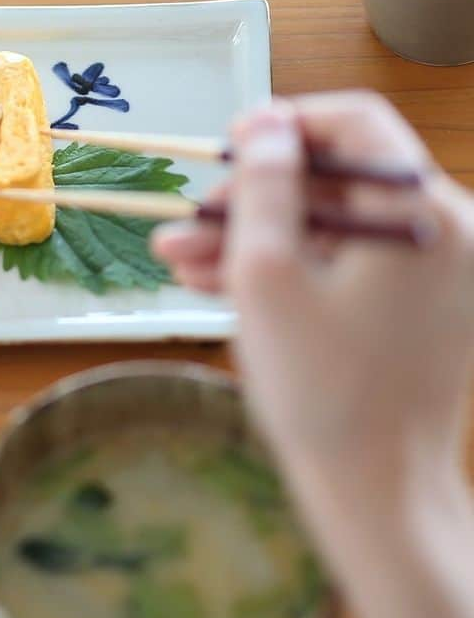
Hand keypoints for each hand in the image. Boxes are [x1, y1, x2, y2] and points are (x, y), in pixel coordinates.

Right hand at [152, 92, 473, 487]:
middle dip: (248, 199)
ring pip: (326, 230)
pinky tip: (212, 283)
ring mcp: (428, 277)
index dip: (283, 124)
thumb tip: (263, 124)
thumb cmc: (320, 385)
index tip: (223, 148)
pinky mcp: (410, 311)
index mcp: (423, 215)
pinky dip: (283, 271)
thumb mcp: (269, 274)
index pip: (354, 124)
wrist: (376, 492)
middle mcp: (440, 234)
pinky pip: (340, 268)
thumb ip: (263, 188)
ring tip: (176, 257)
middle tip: (182, 220)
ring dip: (250, 239)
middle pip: (331, 182)